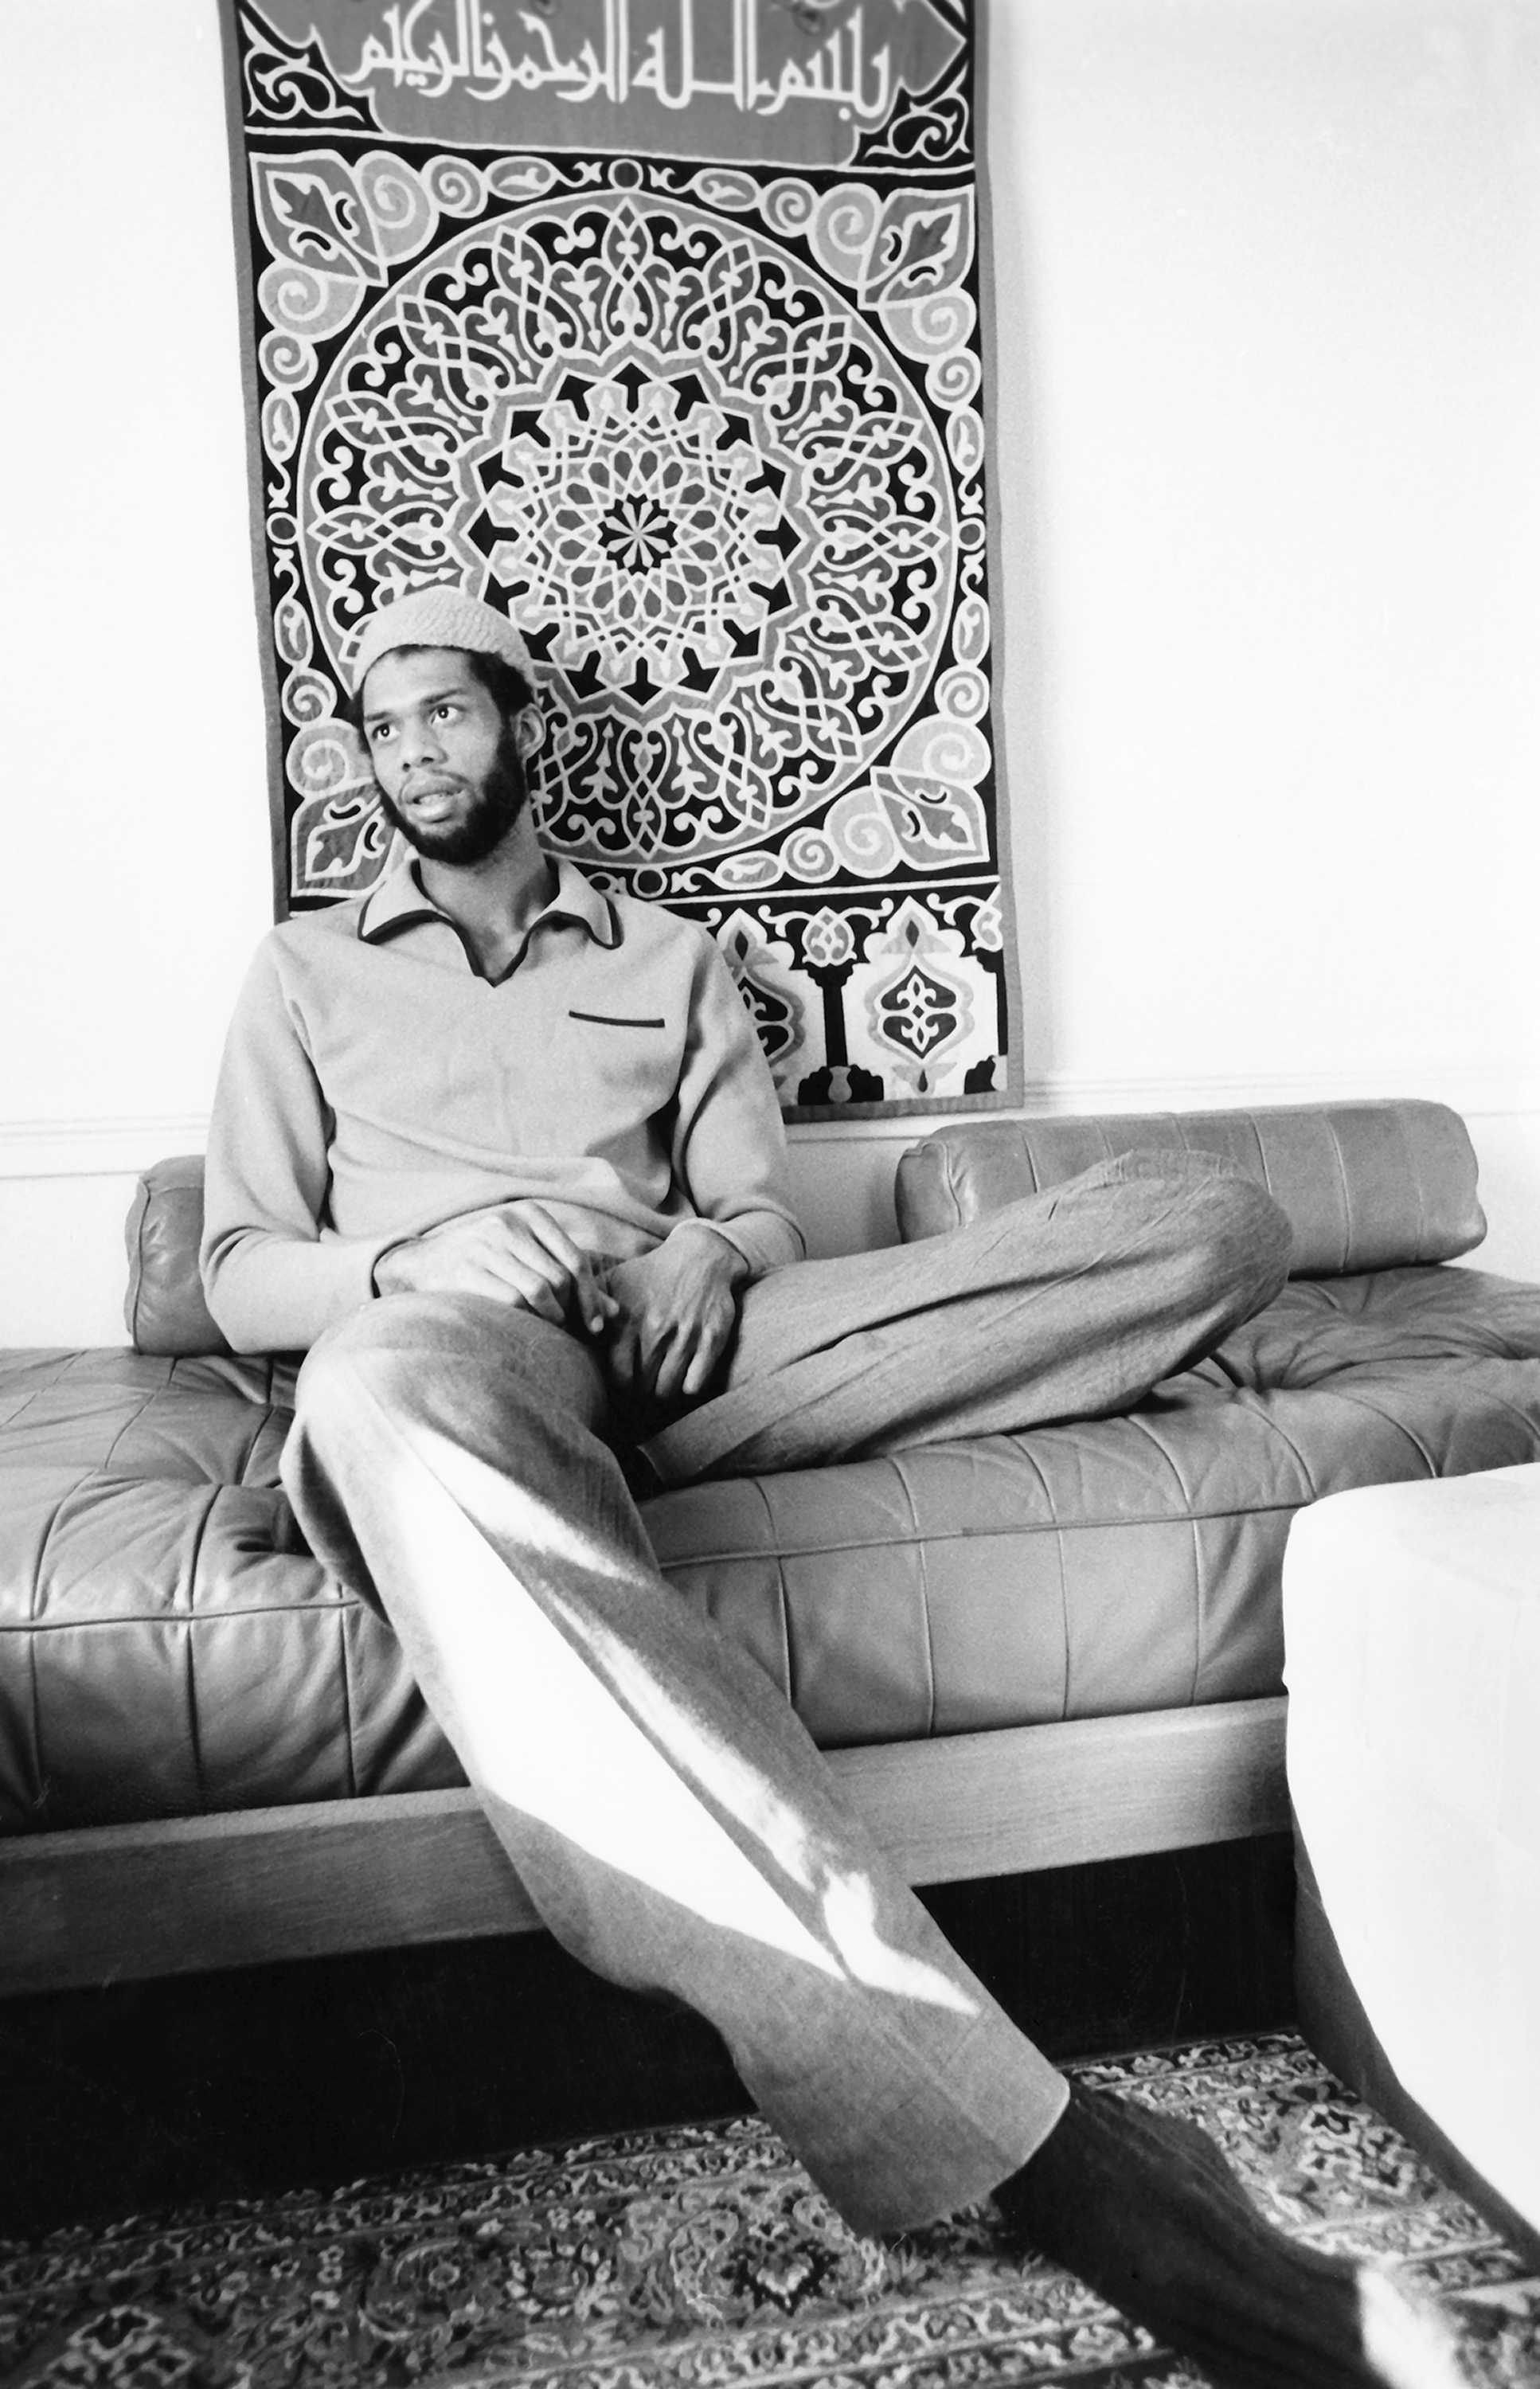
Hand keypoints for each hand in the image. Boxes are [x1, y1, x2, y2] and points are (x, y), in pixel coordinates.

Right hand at [373, 1202, 617, 1335]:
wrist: (423, 1262)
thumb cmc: (487, 1262)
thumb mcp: (528, 1258)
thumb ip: (570, 1280)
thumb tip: (616, 1313)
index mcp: (529, 1215)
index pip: (576, 1259)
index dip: (592, 1296)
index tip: (597, 1325)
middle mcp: (508, 1224)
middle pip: (561, 1278)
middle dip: (574, 1311)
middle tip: (574, 1333)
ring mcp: (486, 1245)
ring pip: (540, 1290)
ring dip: (552, 1318)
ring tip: (550, 1331)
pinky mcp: (467, 1269)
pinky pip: (513, 1301)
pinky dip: (527, 1320)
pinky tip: (525, 1329)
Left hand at [604, 1225, 746, 1410]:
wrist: (700, 1256)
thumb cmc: (651, 1273)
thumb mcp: (614, 1281)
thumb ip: (588, 1304)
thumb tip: (564, 1325)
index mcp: (628, 1321)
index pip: (619, 1377)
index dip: (621, 1386)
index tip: (624, 1384)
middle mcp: (656, 1330)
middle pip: (643, 1387)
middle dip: (641, 1392)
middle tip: (642, 1387)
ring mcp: (686, 1335)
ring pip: (668, 1389)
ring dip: (663, 1391)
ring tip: (660, 1383)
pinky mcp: (713, 1338)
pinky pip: (695, 1383)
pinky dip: (689, 1386)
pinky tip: (684, 1376)